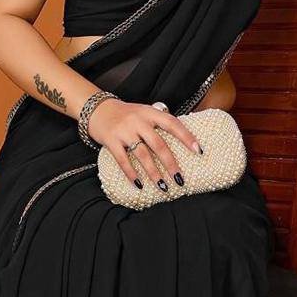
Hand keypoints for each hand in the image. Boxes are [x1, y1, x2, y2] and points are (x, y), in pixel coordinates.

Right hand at [86, 99, 203, 190]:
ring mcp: (124, 131)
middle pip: (159, 144)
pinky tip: (139, 185)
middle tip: (180, 179)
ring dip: (154, 173)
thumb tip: (183, 138)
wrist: (97, 109)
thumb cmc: (126, 114)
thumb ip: (159, 122)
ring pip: (142, 154)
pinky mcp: (111, 141)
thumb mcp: (144, 112)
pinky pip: (123, 160)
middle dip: (171, 163)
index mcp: (150, 113)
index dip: (186, 137)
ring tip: (163, 187)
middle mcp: (138, 121)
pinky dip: (131, 173)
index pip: (172, 124)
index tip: (198, 151)